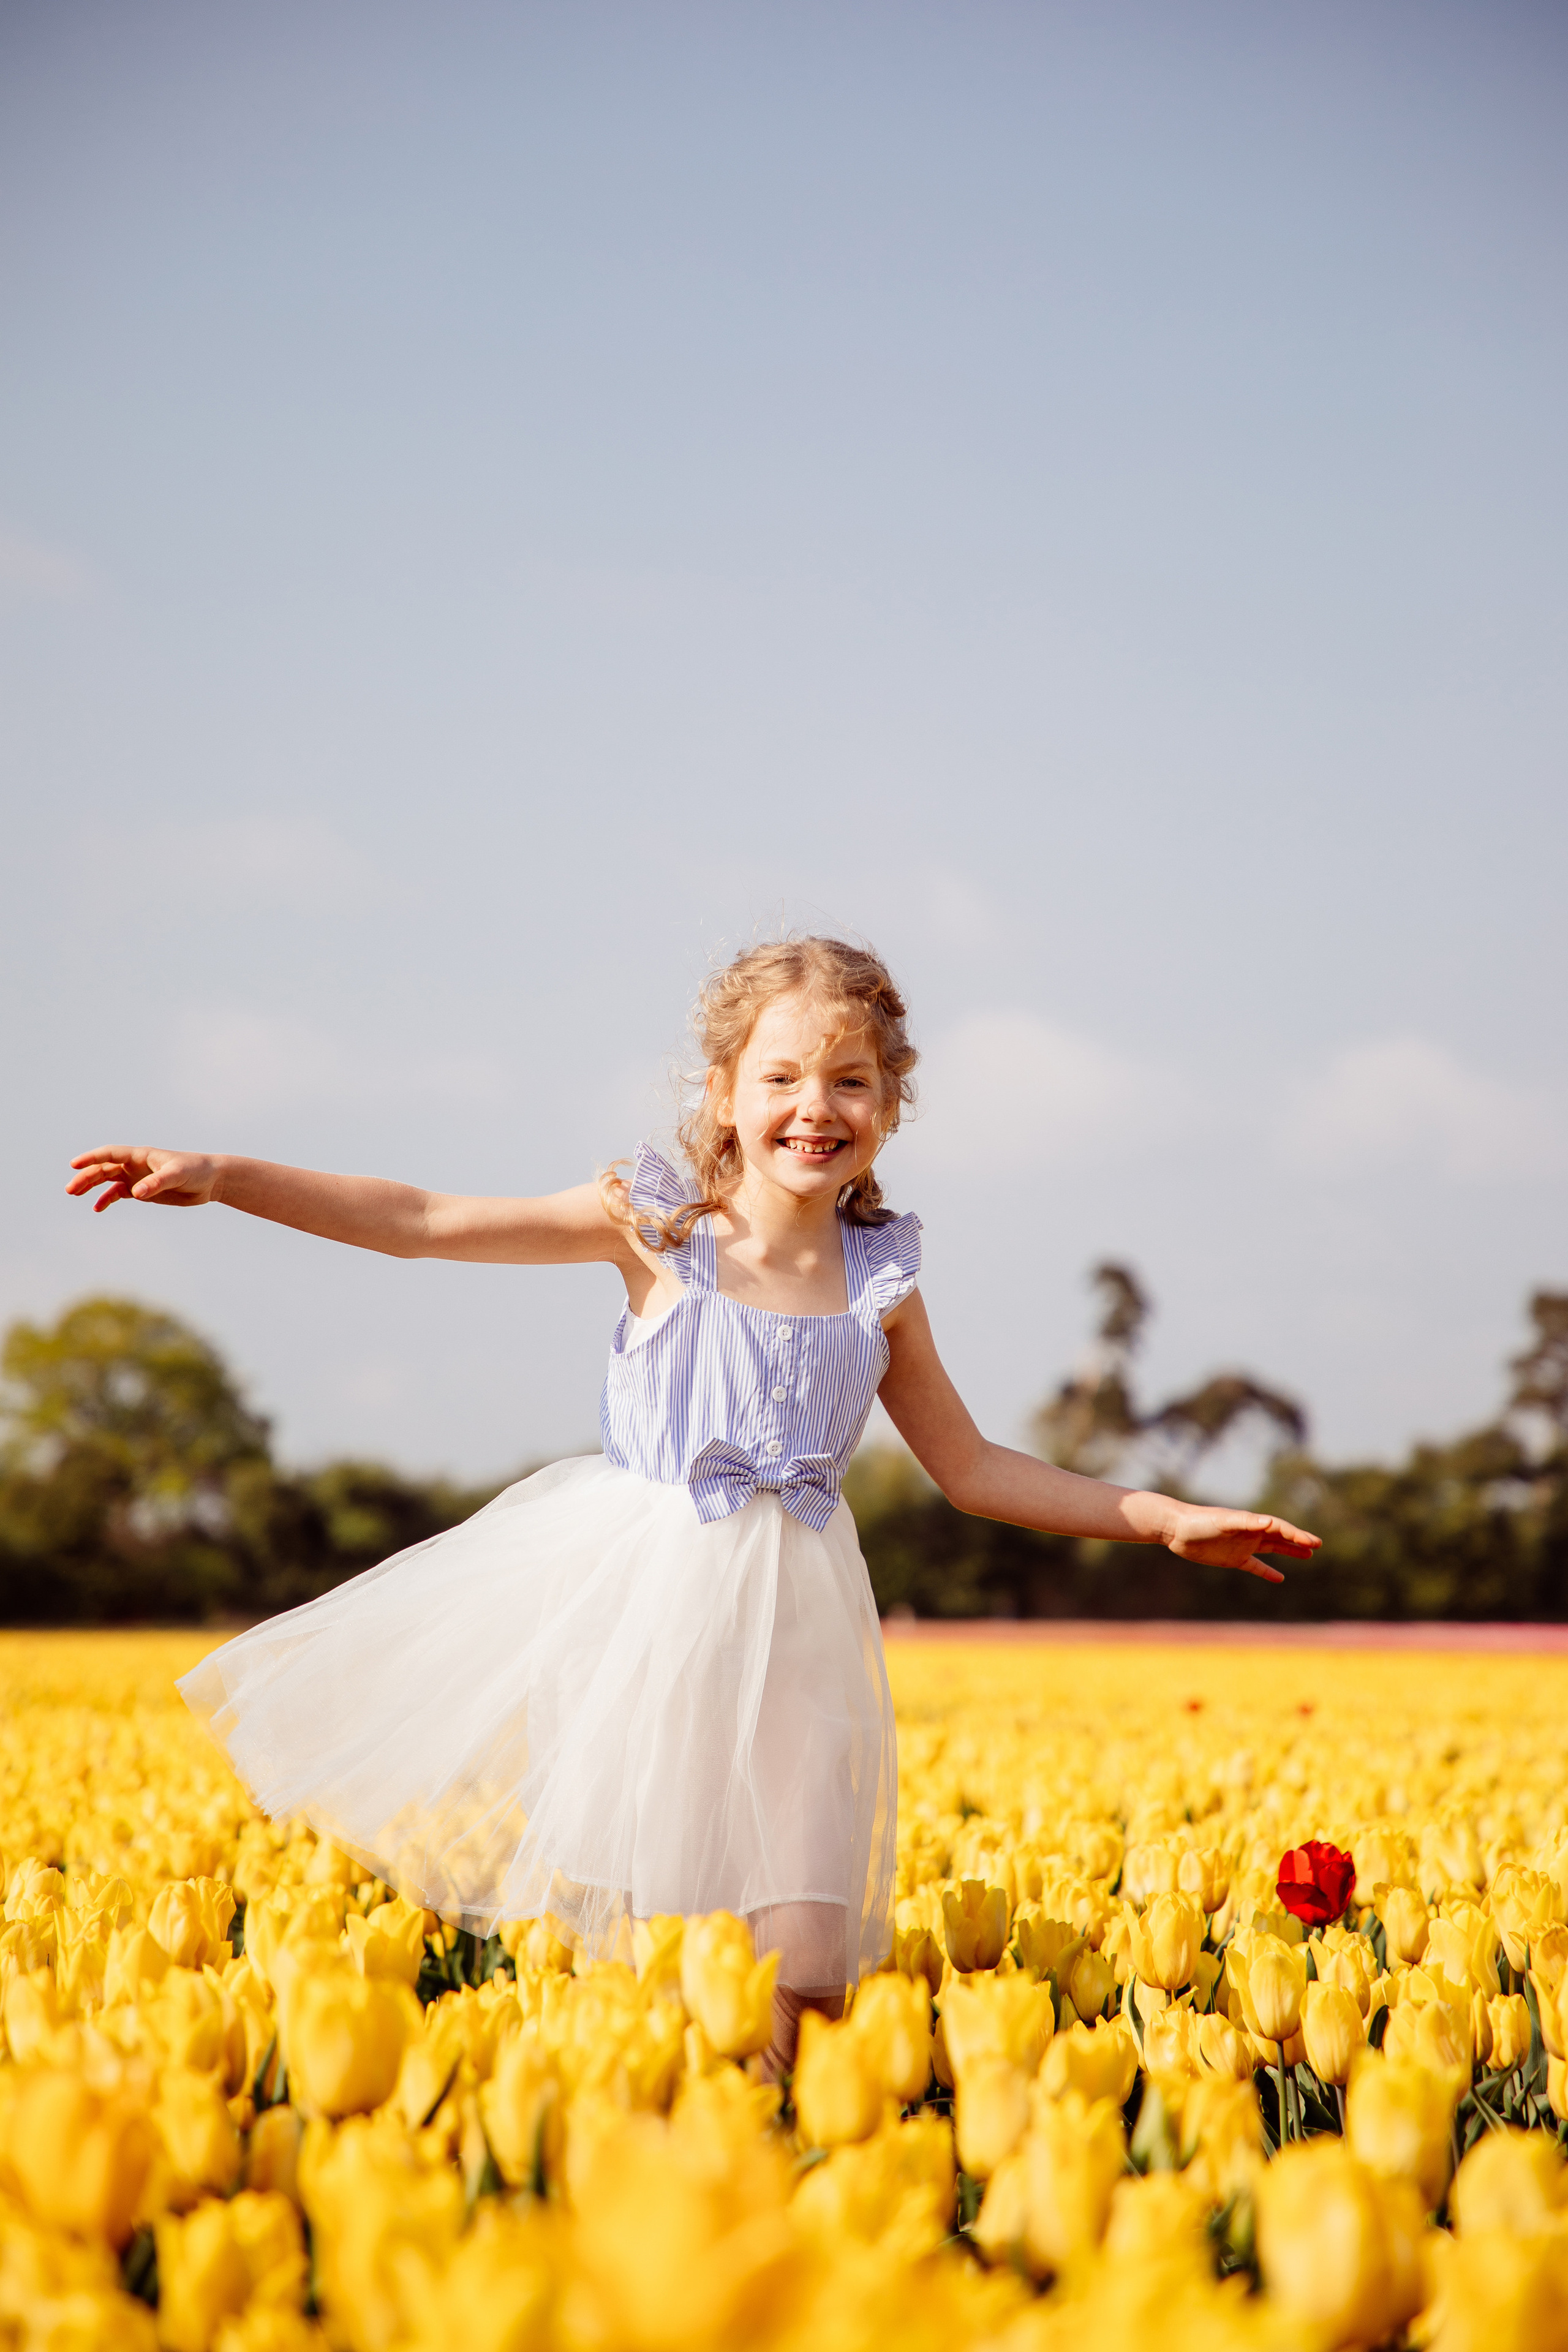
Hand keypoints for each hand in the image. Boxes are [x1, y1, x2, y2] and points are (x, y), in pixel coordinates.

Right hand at [67, 1147, 221, 1211]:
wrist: (210, 1180)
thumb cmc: (196, 1170)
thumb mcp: (177, 1175)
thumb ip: (157, 1183)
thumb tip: (136, 1193)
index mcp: (141, 1155)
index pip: (111, 1154)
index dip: (91, 1158)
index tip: (74, 1164)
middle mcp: (135, 1164)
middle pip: (104, 1168)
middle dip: (86, 1177)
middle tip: (71, 1190)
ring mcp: (137, 1177)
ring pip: (107, 1180)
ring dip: (91, 1186)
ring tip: (75, 1194)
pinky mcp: (142, 1191)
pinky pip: (118, 1193)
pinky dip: (106, 1199)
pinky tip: (97, 1208)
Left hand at [1161, 1503, 1320, 1583]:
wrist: (1175, 1528)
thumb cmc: (1198, 1521)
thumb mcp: (1223, 1521)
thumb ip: (1245, 1521)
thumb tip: (1270, 1522)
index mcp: (1250, 1522)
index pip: (1279, 1528)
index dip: (1297, 1535)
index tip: (1314, 1542)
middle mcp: (1249, 1532)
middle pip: (1280, 1537)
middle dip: (1298, 1540)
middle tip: (1317, 1545)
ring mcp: (1242, 1545)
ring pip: (1271, 1549)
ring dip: (1289, 1551)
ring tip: (1308, 1556)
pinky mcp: (1232, 1559)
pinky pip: (1255, 1566)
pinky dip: (1267, 1572)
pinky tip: (1280, 1578)